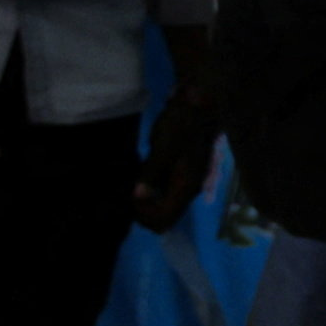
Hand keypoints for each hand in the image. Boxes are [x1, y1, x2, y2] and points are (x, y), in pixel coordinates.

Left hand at [132, 93, 223, 231]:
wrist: (198, 105)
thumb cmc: (182, 124)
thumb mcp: (164, 148)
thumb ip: (151, 174)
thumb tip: (138, 196)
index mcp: (186, 187)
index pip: (165, 220)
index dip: (145, 216)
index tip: (132, 198)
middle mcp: (187, 189)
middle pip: (164, 216)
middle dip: (143, 210)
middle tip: (127, 192)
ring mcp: (184, 181)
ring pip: (163, 204)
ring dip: (145, 200)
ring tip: (130, 184)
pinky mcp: (180, 172)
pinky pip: (163, 190)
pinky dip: (149, 188)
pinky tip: (139, 175)